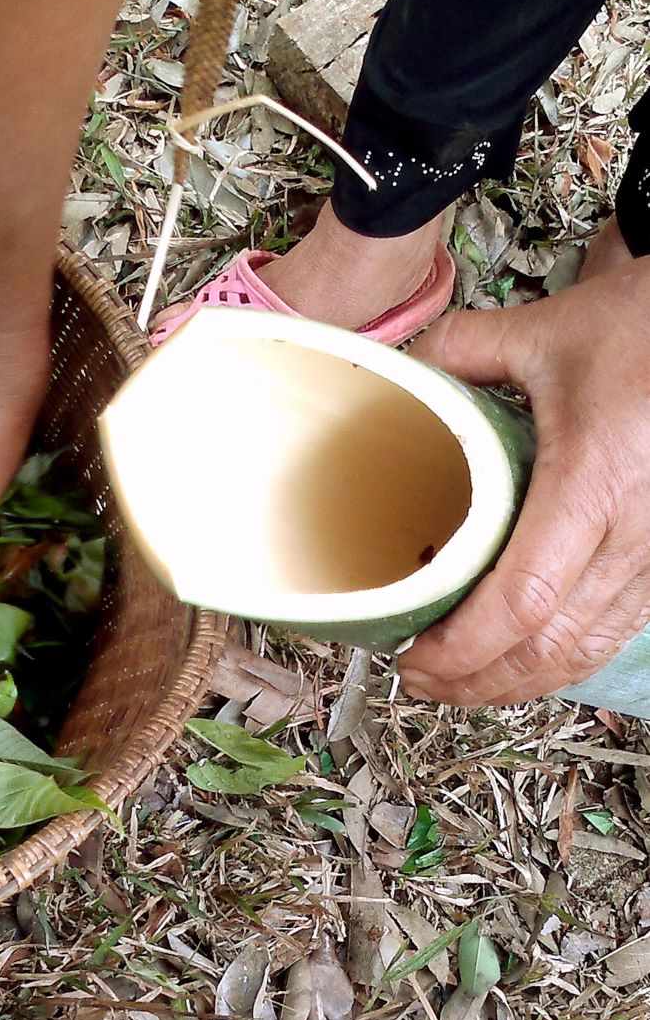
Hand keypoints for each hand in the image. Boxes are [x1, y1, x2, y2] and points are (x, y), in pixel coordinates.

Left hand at [399, 271, 649, 704]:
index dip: (466, 648)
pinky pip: (615, 632)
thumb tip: (395, 374)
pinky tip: (520, 664)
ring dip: (517, 681)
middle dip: (477, 680)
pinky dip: (563, 661)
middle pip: (551, 645)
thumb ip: (456, 351)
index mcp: (594, 484)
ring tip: (454, 685)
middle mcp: (634, 533)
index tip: (414, 657)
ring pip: (587, 651)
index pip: (525, 600)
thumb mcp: (541, 333)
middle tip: (417, 681)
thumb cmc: (641, 334)